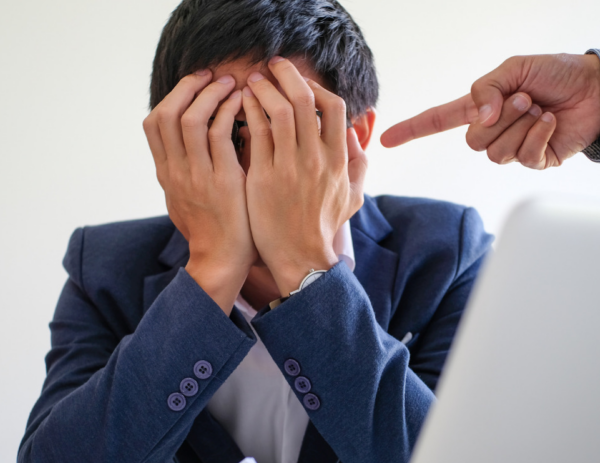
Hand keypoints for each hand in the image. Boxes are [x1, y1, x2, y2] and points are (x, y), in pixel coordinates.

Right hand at [143, 70, 254, 313]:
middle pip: (166, 114)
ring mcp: (196, 176)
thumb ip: (188, 171)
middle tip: (213, 76)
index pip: (153, 124)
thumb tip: (198, 143)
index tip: (195, 86)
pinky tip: (244, 104)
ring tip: (232, 83)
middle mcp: (175, 172)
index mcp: (166, 174)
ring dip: (211, 94)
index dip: (172, 97)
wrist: (222, 262)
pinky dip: (229, 112)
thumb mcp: (189, 198)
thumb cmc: (214, 231)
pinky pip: (218, 135)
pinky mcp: (221, 181)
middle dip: (188, 87)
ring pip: (190, 119)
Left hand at [242, 57, 365, 296]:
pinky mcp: (264, 177)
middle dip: (287, 75)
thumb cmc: (322, 228)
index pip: (334, 107)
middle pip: (305, 100)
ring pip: (279, 112)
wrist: (299, 259)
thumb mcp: (352, 197)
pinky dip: (249, 113)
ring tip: (252, 81)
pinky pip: (256, 133)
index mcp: (338, 161)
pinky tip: (242, 106)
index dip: (317, 87)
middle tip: (272, 66)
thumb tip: (353, 132)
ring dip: (264, 89)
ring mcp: (289, 168)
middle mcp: (316, 160)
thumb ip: (358, 163)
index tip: (301, 83)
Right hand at [381, 54, 599, 168]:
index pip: (439, 120)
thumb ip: (486, 88)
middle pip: (473, 141)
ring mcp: (514, 147)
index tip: (385, 140)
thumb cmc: (557, 74)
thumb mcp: (514, 68)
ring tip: (539, 109)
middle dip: (501, 118)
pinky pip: (523, 157)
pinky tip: (551, 122)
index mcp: (483, 107)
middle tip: (526, 99)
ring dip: (521, 126)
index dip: (413, 130)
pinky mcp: (536, 160)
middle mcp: (495, 129)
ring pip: (496, 152)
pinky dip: (538, 136)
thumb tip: (480, 118)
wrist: (598, 90)